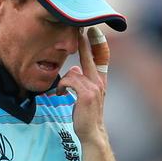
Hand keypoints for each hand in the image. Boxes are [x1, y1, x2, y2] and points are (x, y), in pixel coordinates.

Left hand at [57, 28, 107, 143]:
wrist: (91, 133)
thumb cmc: (86, 116)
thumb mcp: (85, 96)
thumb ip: (81, 81)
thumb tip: (74, 69)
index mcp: (100, 81)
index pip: (102, 58)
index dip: (98, 43)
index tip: (93, 30)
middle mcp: (99, 82)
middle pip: (90, 56)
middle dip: (85, 41)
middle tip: (81, 27)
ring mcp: (94, 88)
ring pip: (73, 72)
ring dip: (63, 81)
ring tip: (60, 91)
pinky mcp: (86, 94)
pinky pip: (69, 80)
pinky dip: (61, 86)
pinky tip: (59, 94)